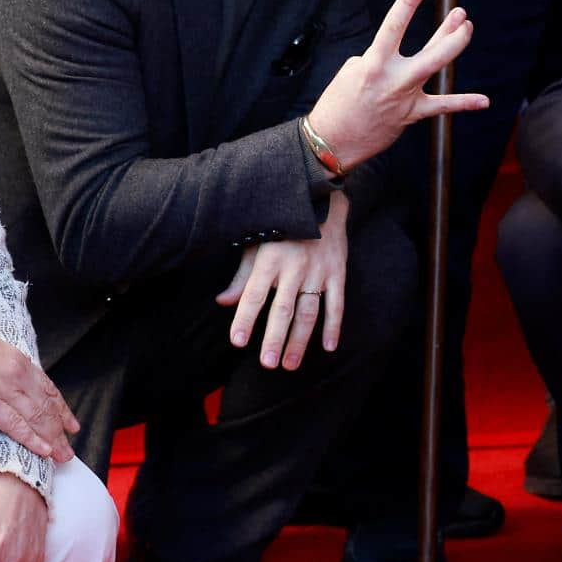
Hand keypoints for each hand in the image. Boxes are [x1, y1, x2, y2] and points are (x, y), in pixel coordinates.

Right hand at [0, 323, 78, 463]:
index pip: (50, 391)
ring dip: (52, 440)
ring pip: (37, 419)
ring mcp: (7, 392)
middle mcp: (20, 378)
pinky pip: (16, 425)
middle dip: (61, 431)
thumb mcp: (0, 351)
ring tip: (62, 455)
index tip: (71, 425)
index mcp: (23, 364)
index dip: (63, 411)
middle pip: (47, 409)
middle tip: (69, 449)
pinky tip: (43, 450)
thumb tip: (21, 382)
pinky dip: (32, 439)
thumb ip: (14, 368)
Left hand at [217, 193, 348, 368]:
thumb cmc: (280, 224)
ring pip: (308, 312)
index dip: (245, 318)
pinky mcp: (338, 271)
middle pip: (283, 309)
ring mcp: (318, 270)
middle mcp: (294, 266)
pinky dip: (334, 326)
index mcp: (270, 259)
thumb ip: (242, 277)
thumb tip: (223, 302)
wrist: (320, 198)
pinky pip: (337, 303)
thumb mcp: (256, 243)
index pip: (254, 294)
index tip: (237, 342)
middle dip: (274, 338)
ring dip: (300, 340)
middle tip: (268, 364)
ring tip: (290, 364)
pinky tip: (329, 347)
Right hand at [305, 0, 489, 166]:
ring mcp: (406, 96)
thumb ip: (379, 58)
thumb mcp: (352, 70)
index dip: (407, 3)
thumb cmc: (339, 102)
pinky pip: (442, 107)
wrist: (334, 140)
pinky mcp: (412, 114)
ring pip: (437, 68)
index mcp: (373, 63)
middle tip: (461, 14)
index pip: (393, 26)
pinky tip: (483, 100)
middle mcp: (394, 78)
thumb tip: (397, 57)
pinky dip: (463, 103)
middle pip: (431, 51)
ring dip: (454, 45)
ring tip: (467, 28)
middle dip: (449, 30)